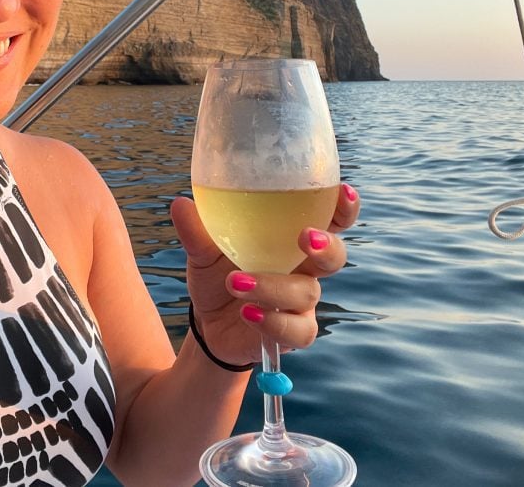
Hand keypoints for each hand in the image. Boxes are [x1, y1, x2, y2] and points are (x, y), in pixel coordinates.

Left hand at [173, 183, 359, 366]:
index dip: (344, 207)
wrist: (208, 323)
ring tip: (236, 282)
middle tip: (306, 237)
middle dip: (327, 246)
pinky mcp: (292, 331)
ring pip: (306, 293)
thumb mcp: (203, 251)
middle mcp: (304, 268)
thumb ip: (197, 230)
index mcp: (291, 238)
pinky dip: (274, 322)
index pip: (330, 219)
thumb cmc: (217, 274)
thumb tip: (180, 204)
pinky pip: (298, 330)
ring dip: (273, 286)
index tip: (344, 192)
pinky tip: (249, 313)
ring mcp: (301, 302)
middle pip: (335, 256)